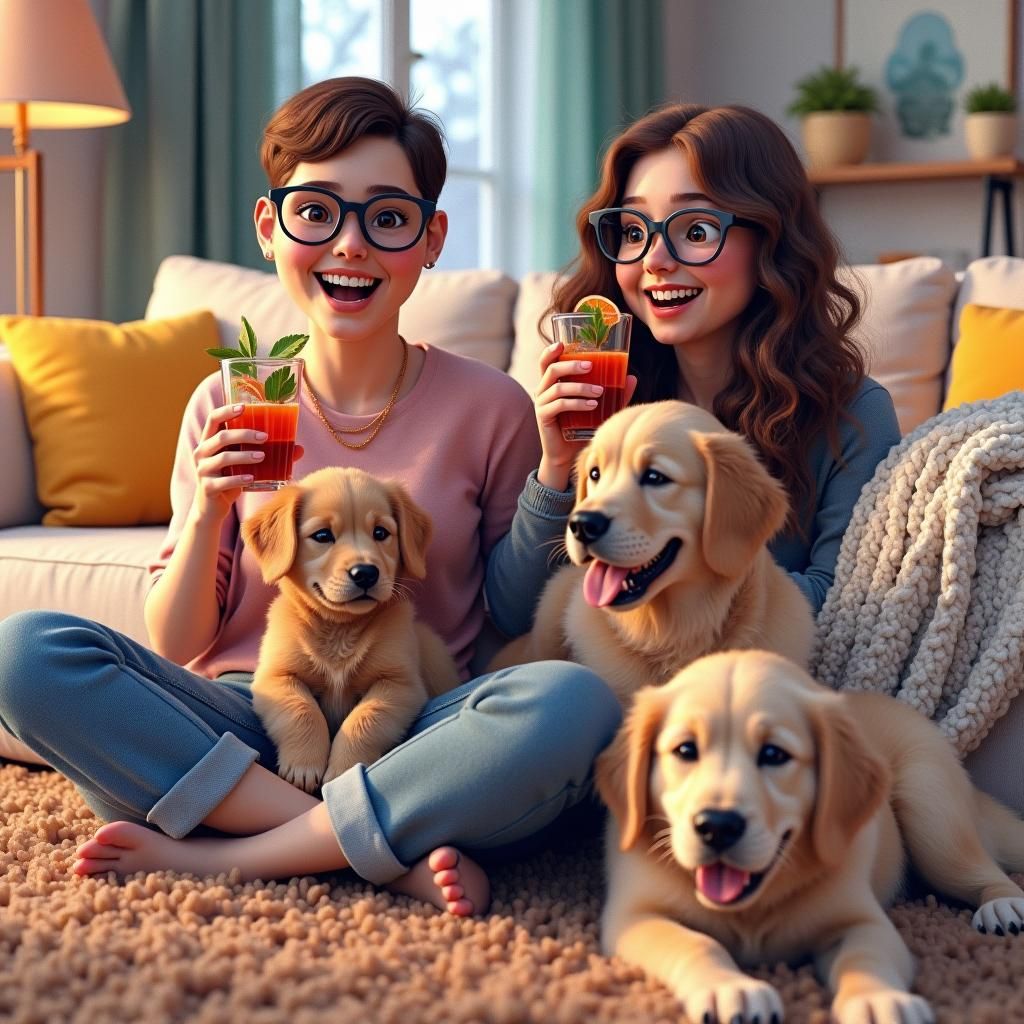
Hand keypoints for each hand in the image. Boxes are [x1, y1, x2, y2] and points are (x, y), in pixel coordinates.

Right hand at [189, 404, 273, 521]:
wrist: (212, 508)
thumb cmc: (230, 478)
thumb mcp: (245, 463)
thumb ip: (266, 452)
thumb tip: (299, 449)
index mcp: (209, 440)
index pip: (213, 419)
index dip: (227, 411)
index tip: (244, 407)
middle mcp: (202, 452)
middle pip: (221, 437)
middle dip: (244, 434)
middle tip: (265, 437)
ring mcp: (203, 470)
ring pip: (223, 458)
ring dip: (244, 456)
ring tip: (262, 456)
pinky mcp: (207, 488)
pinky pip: (224, 481)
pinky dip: (239, 479)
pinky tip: (253, 478)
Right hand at [533, 341, 636, 490]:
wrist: (568, 454)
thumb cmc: (582, 427)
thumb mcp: (599, 407)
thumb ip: (615, 394)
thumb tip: (632, 377)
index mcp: (553, 383)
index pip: (546, 361)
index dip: (551, 350)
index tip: (563, 343)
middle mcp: (544, 390)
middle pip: (552, 369)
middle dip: (571, 365)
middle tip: (590, 365)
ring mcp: (542, 403)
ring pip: (558, 387)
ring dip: (580, 387)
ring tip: (599, 392)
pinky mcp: (543, 417)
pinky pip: (559, 405)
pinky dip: (576, 403)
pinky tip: (592, 405)